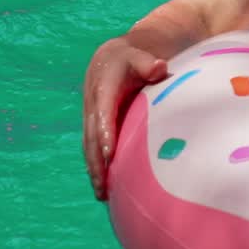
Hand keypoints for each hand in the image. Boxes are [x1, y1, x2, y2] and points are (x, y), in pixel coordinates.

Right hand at [82, 36, 168, 199]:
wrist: (114, 55)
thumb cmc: (135, 56)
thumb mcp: (141, 55)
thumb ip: (148, 63)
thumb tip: (159, 67)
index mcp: (102, 87)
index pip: (103, 113)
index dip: (105, 132)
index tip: (109, 153)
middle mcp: (93, 104)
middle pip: (92, 136)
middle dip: (96, 161)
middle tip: (103, 186)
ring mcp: (92, 115)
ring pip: (89, 145)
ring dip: (94, 169)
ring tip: (101, 193)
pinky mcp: (95, 124)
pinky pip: (93, 146)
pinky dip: (96, 164)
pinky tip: (104, 185)